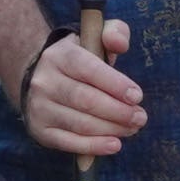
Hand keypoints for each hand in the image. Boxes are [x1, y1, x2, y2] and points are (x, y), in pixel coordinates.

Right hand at [20, 17, 143, 160]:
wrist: (39, 77)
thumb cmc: (79, 59)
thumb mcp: (95, 38)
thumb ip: (114, 33)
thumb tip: (119, 43)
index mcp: (61, 56)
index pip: (89, 69)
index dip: (115, 85)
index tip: (137, 96)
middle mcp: (45, 81)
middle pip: (86, 100)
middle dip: (118, 111)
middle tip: (140, 117)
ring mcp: (40, 107)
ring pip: (80, 123)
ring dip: (111, 129)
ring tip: (132, 129)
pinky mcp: (39, 130)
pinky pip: (69, 142)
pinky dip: (94, 147)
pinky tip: (114, 145)